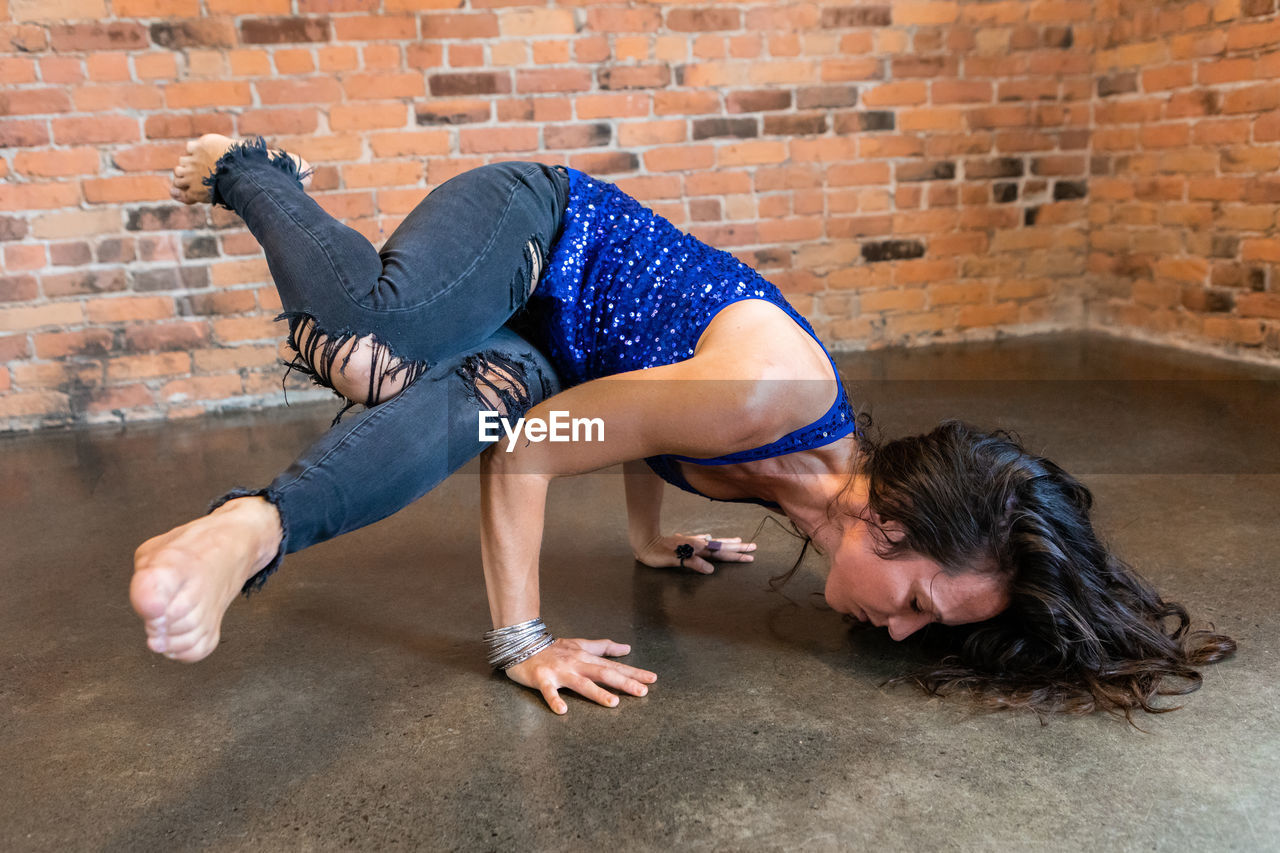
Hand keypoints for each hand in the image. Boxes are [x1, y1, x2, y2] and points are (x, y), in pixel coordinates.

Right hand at [505, 637, 657, 714]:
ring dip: (597, 692)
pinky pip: (549, 691)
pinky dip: (555, 700)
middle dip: (623, 682)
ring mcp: (560, 671)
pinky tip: (563, 710)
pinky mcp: (542, 679)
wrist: (522, 644)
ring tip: (613, 703)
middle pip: (603, 673)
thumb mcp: (579, 645)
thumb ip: (603, 647)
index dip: (633, 672)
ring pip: (581, 683)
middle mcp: (576, 664)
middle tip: (642, 692)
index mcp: (586, 658)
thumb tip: (626, 648)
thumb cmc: (552, 648)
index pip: (614, 666)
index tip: (652, 679)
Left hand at [633, 532, 755, 573]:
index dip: (736, 556)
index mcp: (697, 549)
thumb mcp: (674, 560)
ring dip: (727, 543)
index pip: (721, 554)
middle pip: (721, 547)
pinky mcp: (685, 542)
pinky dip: (710, 541)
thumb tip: (711, 569)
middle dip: (737, 549)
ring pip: (714, 542)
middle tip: (753, 546)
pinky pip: (703, 541)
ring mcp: (692, 542)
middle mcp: (697, 544)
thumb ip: (693, 563)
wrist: (645, 541)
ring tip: (738, 542)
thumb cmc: (657, 553)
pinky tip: (710, 538)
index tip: (750, 557)